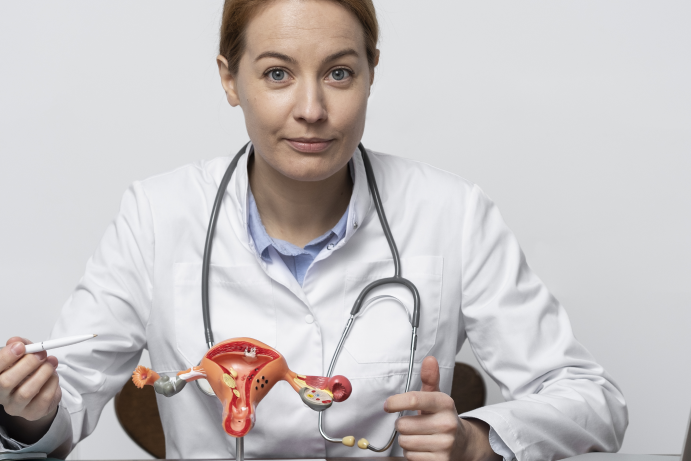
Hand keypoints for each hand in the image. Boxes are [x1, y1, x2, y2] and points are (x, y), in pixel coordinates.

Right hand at [0, 337, 60, 443]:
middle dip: (27, 364)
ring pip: (26, 391)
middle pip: (6, 382)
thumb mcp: (25, 355)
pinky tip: (53, 376)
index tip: (20, 346)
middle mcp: (1, 394)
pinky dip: (52, 383)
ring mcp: (15, 406)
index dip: (5, 357)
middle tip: (41, 354)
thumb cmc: (29, 372)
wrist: (42, 391)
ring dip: (43, 373)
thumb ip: (21, 345)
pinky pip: (43, 398)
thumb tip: (15, 341)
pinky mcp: (32, 412)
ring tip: (51, 363)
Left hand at [384, 356, 500, 460]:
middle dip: (402, 425)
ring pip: (405, 442)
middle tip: (412, 424)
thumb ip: (430, 379)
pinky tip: (423, 448)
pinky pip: (411, 457)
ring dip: (406, 440)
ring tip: (418, 436)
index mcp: (445, 403)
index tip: (387, 405)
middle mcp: (447, 423)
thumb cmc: (443, 417)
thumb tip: (429, 359)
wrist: (463, 444)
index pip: (414, 399)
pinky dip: (412, 454)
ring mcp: (445, 444)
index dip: (395, 402)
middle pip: (403, 425)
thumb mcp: (437, 397)